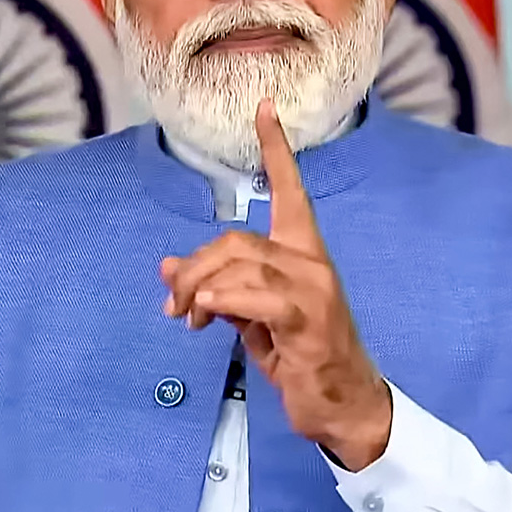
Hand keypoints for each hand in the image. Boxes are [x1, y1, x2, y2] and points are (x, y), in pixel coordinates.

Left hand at [160, 98, 391, 470]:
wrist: (342, 402)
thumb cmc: (299, 354)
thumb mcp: (250, 316)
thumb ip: (216, 286)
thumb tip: (169, 269)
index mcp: (303, 251)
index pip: (289, 190)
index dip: (275, 149)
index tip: (263, 108)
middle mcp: (310, 261)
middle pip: (235, 240)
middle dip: (194, 268)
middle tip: (174, 304)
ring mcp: (312, 288)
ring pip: (239, 266)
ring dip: (199, 291)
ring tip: (188, 319)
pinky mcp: (307, 319)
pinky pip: (255, 297)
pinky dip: (223, 300)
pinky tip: (207, 313)